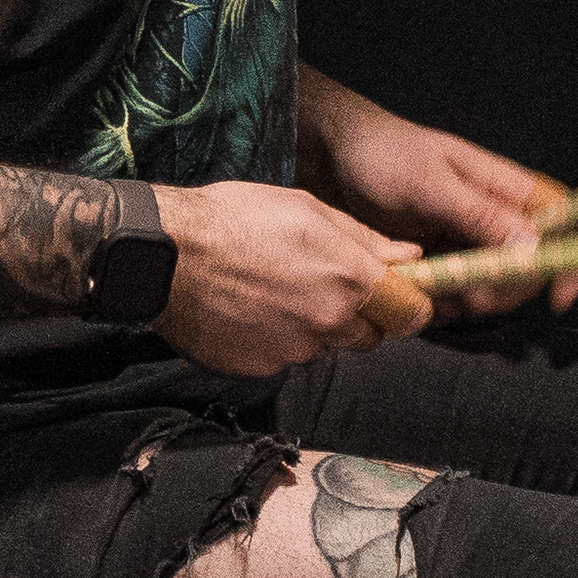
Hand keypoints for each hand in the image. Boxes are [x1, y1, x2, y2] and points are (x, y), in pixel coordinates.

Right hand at [149, 181, 431, 377]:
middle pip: (368, 335)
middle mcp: (329, 323)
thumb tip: (409, 256)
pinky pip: (283, 358)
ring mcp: (294, 351)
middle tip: (321, 282)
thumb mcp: (308, 209)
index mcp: (350, 279)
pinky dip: (275, 339)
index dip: (408, 304)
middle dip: (356, 314)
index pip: (412, 314)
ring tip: (273, 288)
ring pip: (324, 345)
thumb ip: (366, 240)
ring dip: (312, 325)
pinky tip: (250, 309)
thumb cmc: (233, 219)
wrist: (165, 253)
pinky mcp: (260, 369)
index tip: (399, 296)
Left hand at [294, 73, 577, 320]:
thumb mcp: (432, 184)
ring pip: (492, 292)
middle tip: (465, 291)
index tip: (557, 296)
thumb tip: (535, 248)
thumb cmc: (384, 155)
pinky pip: (456, 299)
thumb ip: (482, 216)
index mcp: (507, 189)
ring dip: (464, 303)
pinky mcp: (442, 265)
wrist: (329, 159)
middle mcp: (496, 219)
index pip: (567, 221)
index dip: (574, 257)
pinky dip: (438, 304)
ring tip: (426, 284)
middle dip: (503, 291)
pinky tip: (413, 289)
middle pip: (531, 271)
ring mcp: (469, 244)